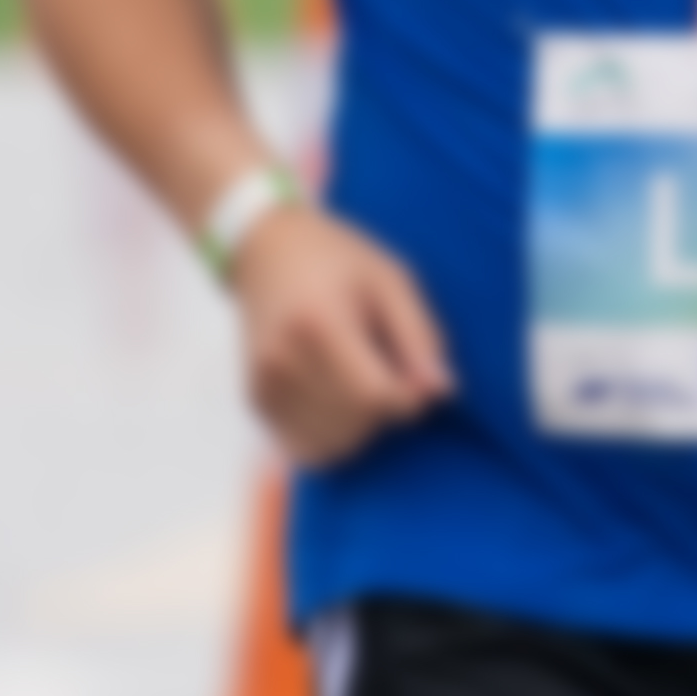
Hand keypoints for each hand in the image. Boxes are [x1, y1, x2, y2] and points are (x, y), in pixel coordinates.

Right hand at [227, 205, 453, 466]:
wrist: (264, 250)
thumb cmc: (338, 261)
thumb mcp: (392, 280)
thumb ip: (419, 337)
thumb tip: (441, 392)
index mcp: (318, 324)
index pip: (375, 397)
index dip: (410, 399)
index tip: (415, 376)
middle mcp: (282, 359)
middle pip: (356, 425)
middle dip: (387, 412)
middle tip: (386, 371)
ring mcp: (264, 384)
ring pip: (333, 444)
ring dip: (362, 428)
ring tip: (360, 381)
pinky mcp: (256, 400)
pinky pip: (307, 445)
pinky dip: (333, 434)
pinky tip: (339, 398)